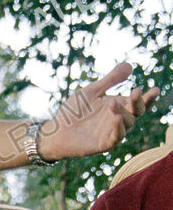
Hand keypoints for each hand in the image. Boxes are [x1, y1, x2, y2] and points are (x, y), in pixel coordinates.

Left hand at [38, 62, 158, 160]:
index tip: (154, 89)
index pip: (138, 102)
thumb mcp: (92, 91)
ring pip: (127, 123)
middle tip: (137, 92)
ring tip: (112, 103)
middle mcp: (119, 119)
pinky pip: (116, 137)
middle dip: (140, 103)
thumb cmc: (73, 111)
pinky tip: (117, 119)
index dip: (148, 97)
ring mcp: (112, 132)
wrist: (56, 130)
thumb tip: (131, 66)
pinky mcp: (104, 144)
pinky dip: (118, 128)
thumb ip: (111, 80)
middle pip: (137, 112)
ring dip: (123, 112)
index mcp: (118, 106)